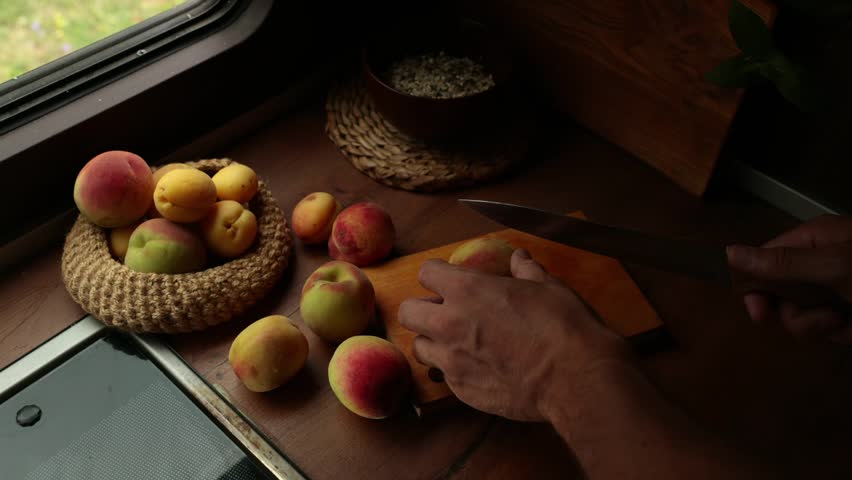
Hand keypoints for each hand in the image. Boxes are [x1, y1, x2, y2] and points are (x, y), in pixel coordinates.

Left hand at [398, 249, 631, 421]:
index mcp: (467, 290)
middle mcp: (450, 323)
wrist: (575, 378)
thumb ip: (526, 271)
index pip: (426, 272)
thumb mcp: (548, 287)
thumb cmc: (564, 327)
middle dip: (423, 309)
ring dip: (433, 342)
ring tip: (458, 343)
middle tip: (446, 312)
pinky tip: (479, 368)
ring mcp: (452, 361)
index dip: (438, 274)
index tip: (448, 279)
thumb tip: (520, 259)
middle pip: (408, 311)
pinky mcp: (462, 391)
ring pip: (419, 348)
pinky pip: (444, 377)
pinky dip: (455, 371)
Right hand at [726, 214, 851, 342]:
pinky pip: (827, 328)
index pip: (763, 262)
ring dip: (824, 327)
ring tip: (848, 323)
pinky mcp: (846, 309)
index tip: (760, 315)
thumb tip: (729, 252)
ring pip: (803, 316)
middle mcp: (819, 262)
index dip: (757, 290)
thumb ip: (782, 263)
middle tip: (828, 318)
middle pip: (781, 295)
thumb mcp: (834, 267)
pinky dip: (842, 333)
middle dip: (801, 316)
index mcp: (812, 241)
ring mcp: (834, 287)